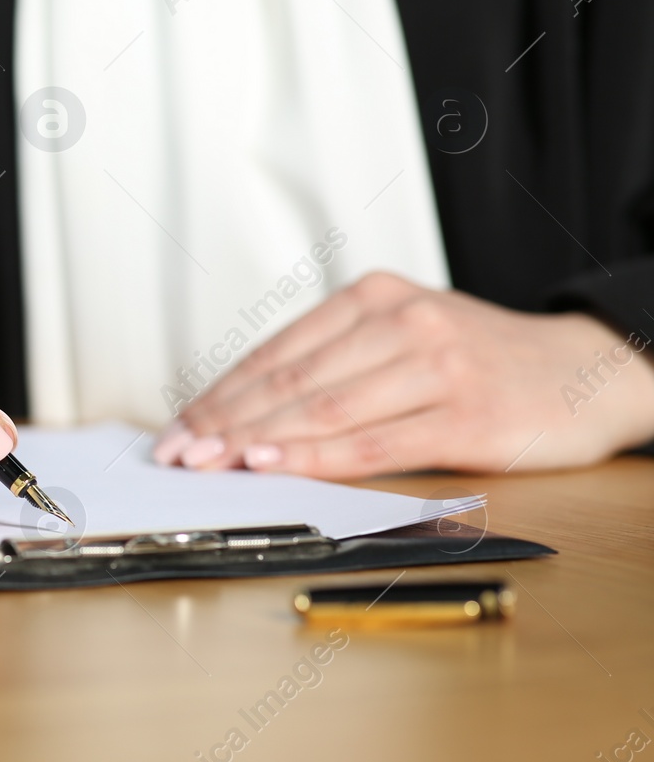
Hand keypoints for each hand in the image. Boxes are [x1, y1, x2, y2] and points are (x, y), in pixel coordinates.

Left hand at [153, 272, 653, 476]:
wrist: (586, 370)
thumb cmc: (480, 362)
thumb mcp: (403, 337)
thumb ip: (335, 363)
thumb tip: (245, 412)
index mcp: (374, 297)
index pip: (277, 351)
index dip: (220, 393)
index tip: (177, 427)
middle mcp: (401, 321)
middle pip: (290, 379)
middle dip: (223, 420)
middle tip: (176, 453)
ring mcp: (435, 365)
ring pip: (324, 408)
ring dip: (257, 439)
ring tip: (209, 463)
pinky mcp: (465, 414)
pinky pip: (375, 441)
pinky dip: (317, 456)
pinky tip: (275, 463)